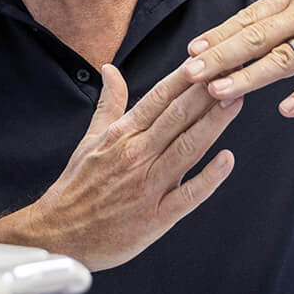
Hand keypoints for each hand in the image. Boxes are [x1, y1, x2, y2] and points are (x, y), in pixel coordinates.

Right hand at [0, 61, 241, 271]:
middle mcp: (136, 155)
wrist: (58, 234)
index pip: (159, 98)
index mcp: (121, 135)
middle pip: (178, 117)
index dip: (185, 77)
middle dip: (207, 93)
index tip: (208, 59)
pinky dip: (209, 178)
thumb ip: (109, 104)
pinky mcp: (156, 217)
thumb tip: (111, 70)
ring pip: (187, 148)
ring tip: (235, 101)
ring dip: (213, 123)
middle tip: (233, 72)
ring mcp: (147, 186)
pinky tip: (227, 160)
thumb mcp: (89, 139)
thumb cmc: (76, 187)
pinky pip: (188, 195)